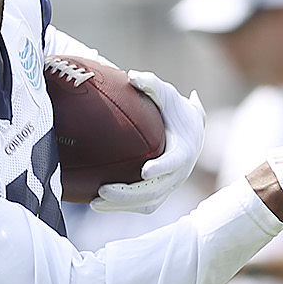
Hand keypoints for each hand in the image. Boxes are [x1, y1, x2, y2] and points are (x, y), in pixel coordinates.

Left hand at [89, 72, 205, 214]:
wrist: (188, 128)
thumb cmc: (172, 108)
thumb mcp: (165, 93)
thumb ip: (151, 84)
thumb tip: (132, 76)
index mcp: (185, 149)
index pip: (174, 163)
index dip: (161, 168)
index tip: (145, 171)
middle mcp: (180, 172)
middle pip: (155, 190)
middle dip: (129, 193)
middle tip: (103, 189)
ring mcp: (170, 185)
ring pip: (147, 203)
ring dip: (121, 205)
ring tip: (95, 202)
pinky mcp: (161, 193)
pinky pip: (143, 206)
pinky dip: (123, 207)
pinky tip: (98, 203)